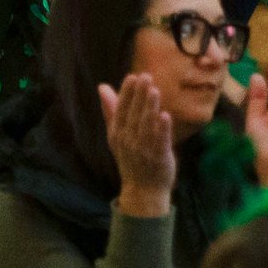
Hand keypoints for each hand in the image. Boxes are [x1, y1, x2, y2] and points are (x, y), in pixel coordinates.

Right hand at [100, 74, 177, 212]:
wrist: (142, 190)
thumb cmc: (130, 157)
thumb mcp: (116, 134)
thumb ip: (111, 110)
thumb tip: (102, 87)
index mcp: (117, 133)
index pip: (121, 110)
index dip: (127, 93)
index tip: (132, 77)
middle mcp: (128, 140)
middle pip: (134, 115)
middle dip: (140, 96)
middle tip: (146, 77)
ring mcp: (143, 149)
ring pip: (146, 126)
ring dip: (150, 108)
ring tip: (155, 91)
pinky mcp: (158, 157)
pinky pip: (160, 141)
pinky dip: (162, 129)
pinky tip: (165, 116)